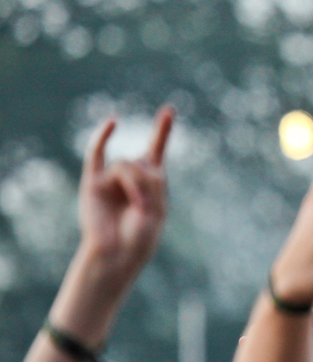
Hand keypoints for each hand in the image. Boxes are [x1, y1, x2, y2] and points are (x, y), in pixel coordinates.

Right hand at [78, 106, 172, 281]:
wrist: (117, 253)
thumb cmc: (140, 235)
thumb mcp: (157, 206)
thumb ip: (149, 180)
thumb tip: (127, 163)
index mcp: (151, 182)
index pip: (156, 150)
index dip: (162, 130)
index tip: (169, 109)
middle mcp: (131, 176)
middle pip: (144, 161)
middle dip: (150, 182)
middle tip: (147, 206)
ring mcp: (111, 177)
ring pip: (127, 165)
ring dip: (136, 186)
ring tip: (136, 205)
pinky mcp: (93, 181)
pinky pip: (96, 153)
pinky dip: (103, 136)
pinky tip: (112, 122)